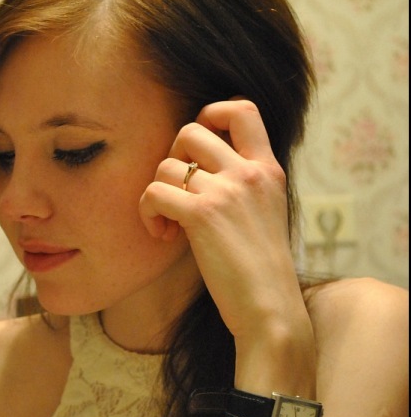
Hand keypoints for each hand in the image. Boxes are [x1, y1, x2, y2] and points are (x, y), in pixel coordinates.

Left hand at [139, 99, 306, 339]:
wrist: (269, 307)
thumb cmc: (260, 268)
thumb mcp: (266, 212)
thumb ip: (242, 183)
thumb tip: (196, 169)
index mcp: (268, 169)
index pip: (243, 109)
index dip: (211, 113)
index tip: (197, 148)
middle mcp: (249, 173)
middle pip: (192, 129)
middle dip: (173, 156)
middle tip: (176, 189)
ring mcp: (227, 191)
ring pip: (166, 164)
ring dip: (157, 193)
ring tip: (168, 223)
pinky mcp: (202, 214)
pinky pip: (154, 192)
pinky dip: (148, 212)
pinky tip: (163, 235)